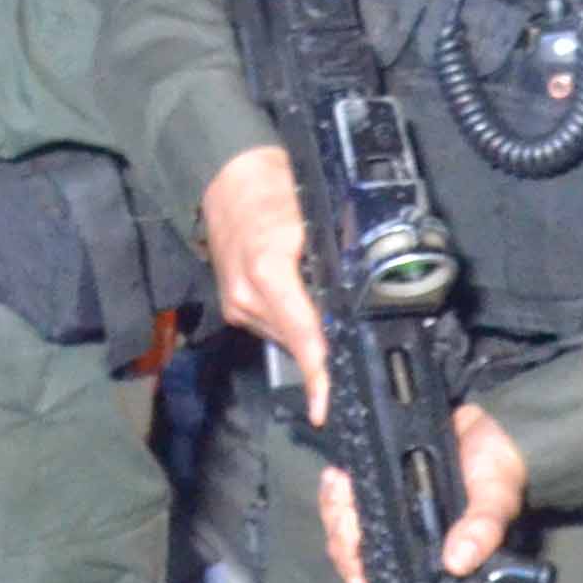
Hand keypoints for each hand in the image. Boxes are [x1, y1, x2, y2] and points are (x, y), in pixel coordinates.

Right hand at [200, 145, 330, 420]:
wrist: (228, 175)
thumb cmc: (272, 188)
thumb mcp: (313, 220)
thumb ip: (330, 265)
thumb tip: (355, 304)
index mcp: (268, 273)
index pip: (303, 335)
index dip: (317, 374)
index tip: (325, 406)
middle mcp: (245, 296)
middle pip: (295, 341)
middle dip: (321, 347)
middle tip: (351, 341)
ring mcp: (235, 302)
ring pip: (283, 336)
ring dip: (306, 331)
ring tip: (324, 308)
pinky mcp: (232, 304)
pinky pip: (269, 325)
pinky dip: (290, 321)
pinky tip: (301, 301)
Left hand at [319, 403, 529, 582]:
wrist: (479, 419)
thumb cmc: (494, 469)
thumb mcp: (497, 497)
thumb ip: (483, 528)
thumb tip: (458, 562)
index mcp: (432, 559)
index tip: (359, 581)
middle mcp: (405, 544)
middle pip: (358, 563)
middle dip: (345, 546)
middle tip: (349, 522)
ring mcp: (386, 517)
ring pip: (342, 534)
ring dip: (337, 517)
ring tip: (344, 492)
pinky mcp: (371, 487)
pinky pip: (338, 501)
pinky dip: (333, 494)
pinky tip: (339, 479)